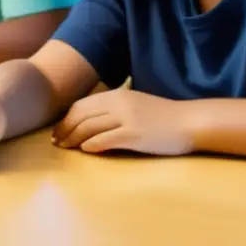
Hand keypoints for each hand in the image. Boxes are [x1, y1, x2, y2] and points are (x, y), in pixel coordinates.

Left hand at [52, 88, 196, 155]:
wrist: (189, 121)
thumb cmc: (163, 115)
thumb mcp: (135, 104)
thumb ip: (114, 109)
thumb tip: (92, 121)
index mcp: (117, 95)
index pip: (82, 105)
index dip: (66, 118)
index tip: (58, 130)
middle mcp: (118, 104)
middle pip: (81, 115)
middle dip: (65, 129)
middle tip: (57, 142)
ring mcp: (126, 119)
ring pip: (89, 127)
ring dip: (74, 138)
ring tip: (67, 147)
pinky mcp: (134, 134)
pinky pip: (105, 139)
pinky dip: (92, 145)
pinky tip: (86, 150)